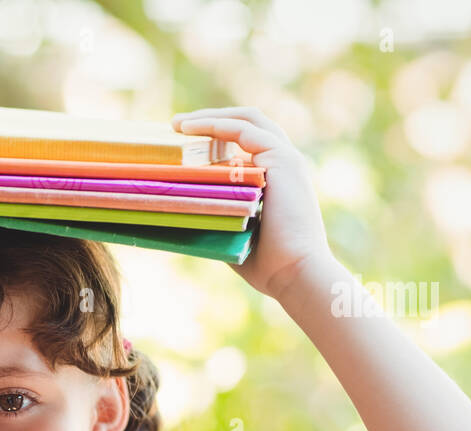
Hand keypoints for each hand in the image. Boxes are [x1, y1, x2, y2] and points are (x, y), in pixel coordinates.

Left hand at [172, 107, 334, 300]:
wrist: (295, 273)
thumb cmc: (266, 264)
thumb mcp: (232, 233)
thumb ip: (216, 215)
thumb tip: (180, 212)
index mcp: (275, 177)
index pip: (247, 143)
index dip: (216, 137)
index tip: (183, 142)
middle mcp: (283, 163)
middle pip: (247, 124)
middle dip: (209, 120)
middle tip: (175, 125)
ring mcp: (285, 158)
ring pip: (246, 119)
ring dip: (209, 117)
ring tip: (176, 124)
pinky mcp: (282, 159)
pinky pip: (244, 129)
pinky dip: (215, 125)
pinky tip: (190, 129)